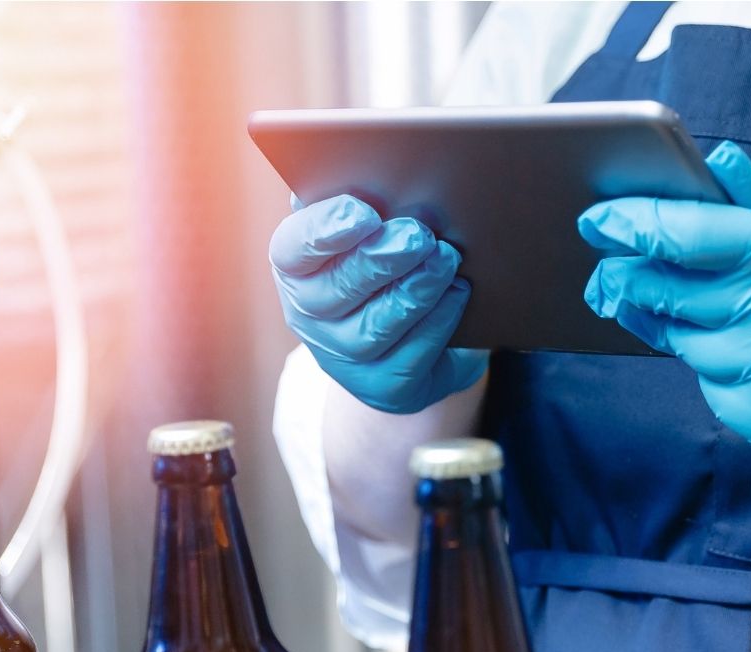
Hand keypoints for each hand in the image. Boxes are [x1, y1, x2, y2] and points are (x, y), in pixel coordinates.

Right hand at [270, 195, 484, 414]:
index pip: (293, 250)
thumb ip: (365, 201)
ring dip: (414, 290)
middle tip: (419, 234)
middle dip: (381, 259)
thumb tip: (377, 164)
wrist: (421, 334)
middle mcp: (310, 317)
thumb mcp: (372, 229)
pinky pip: (411, 357)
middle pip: (337, 291)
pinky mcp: (385, 387)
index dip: (326, 231)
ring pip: (375, 328)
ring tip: (445, 259)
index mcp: (296, 268)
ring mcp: (344, 359)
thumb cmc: (391, 262)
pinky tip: (458, 293)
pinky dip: (438, 322)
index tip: (363, 211)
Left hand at [578, 142, 750, 472]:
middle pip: (675, 294)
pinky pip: (712, 389)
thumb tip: (713, 161)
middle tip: (609, 269)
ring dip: (679, 327)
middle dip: (632, 277)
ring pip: (688, 345)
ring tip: (705, 312)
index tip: (599, 220)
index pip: (694, 235)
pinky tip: (746, 357)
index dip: (637, 225)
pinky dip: (715, 370)